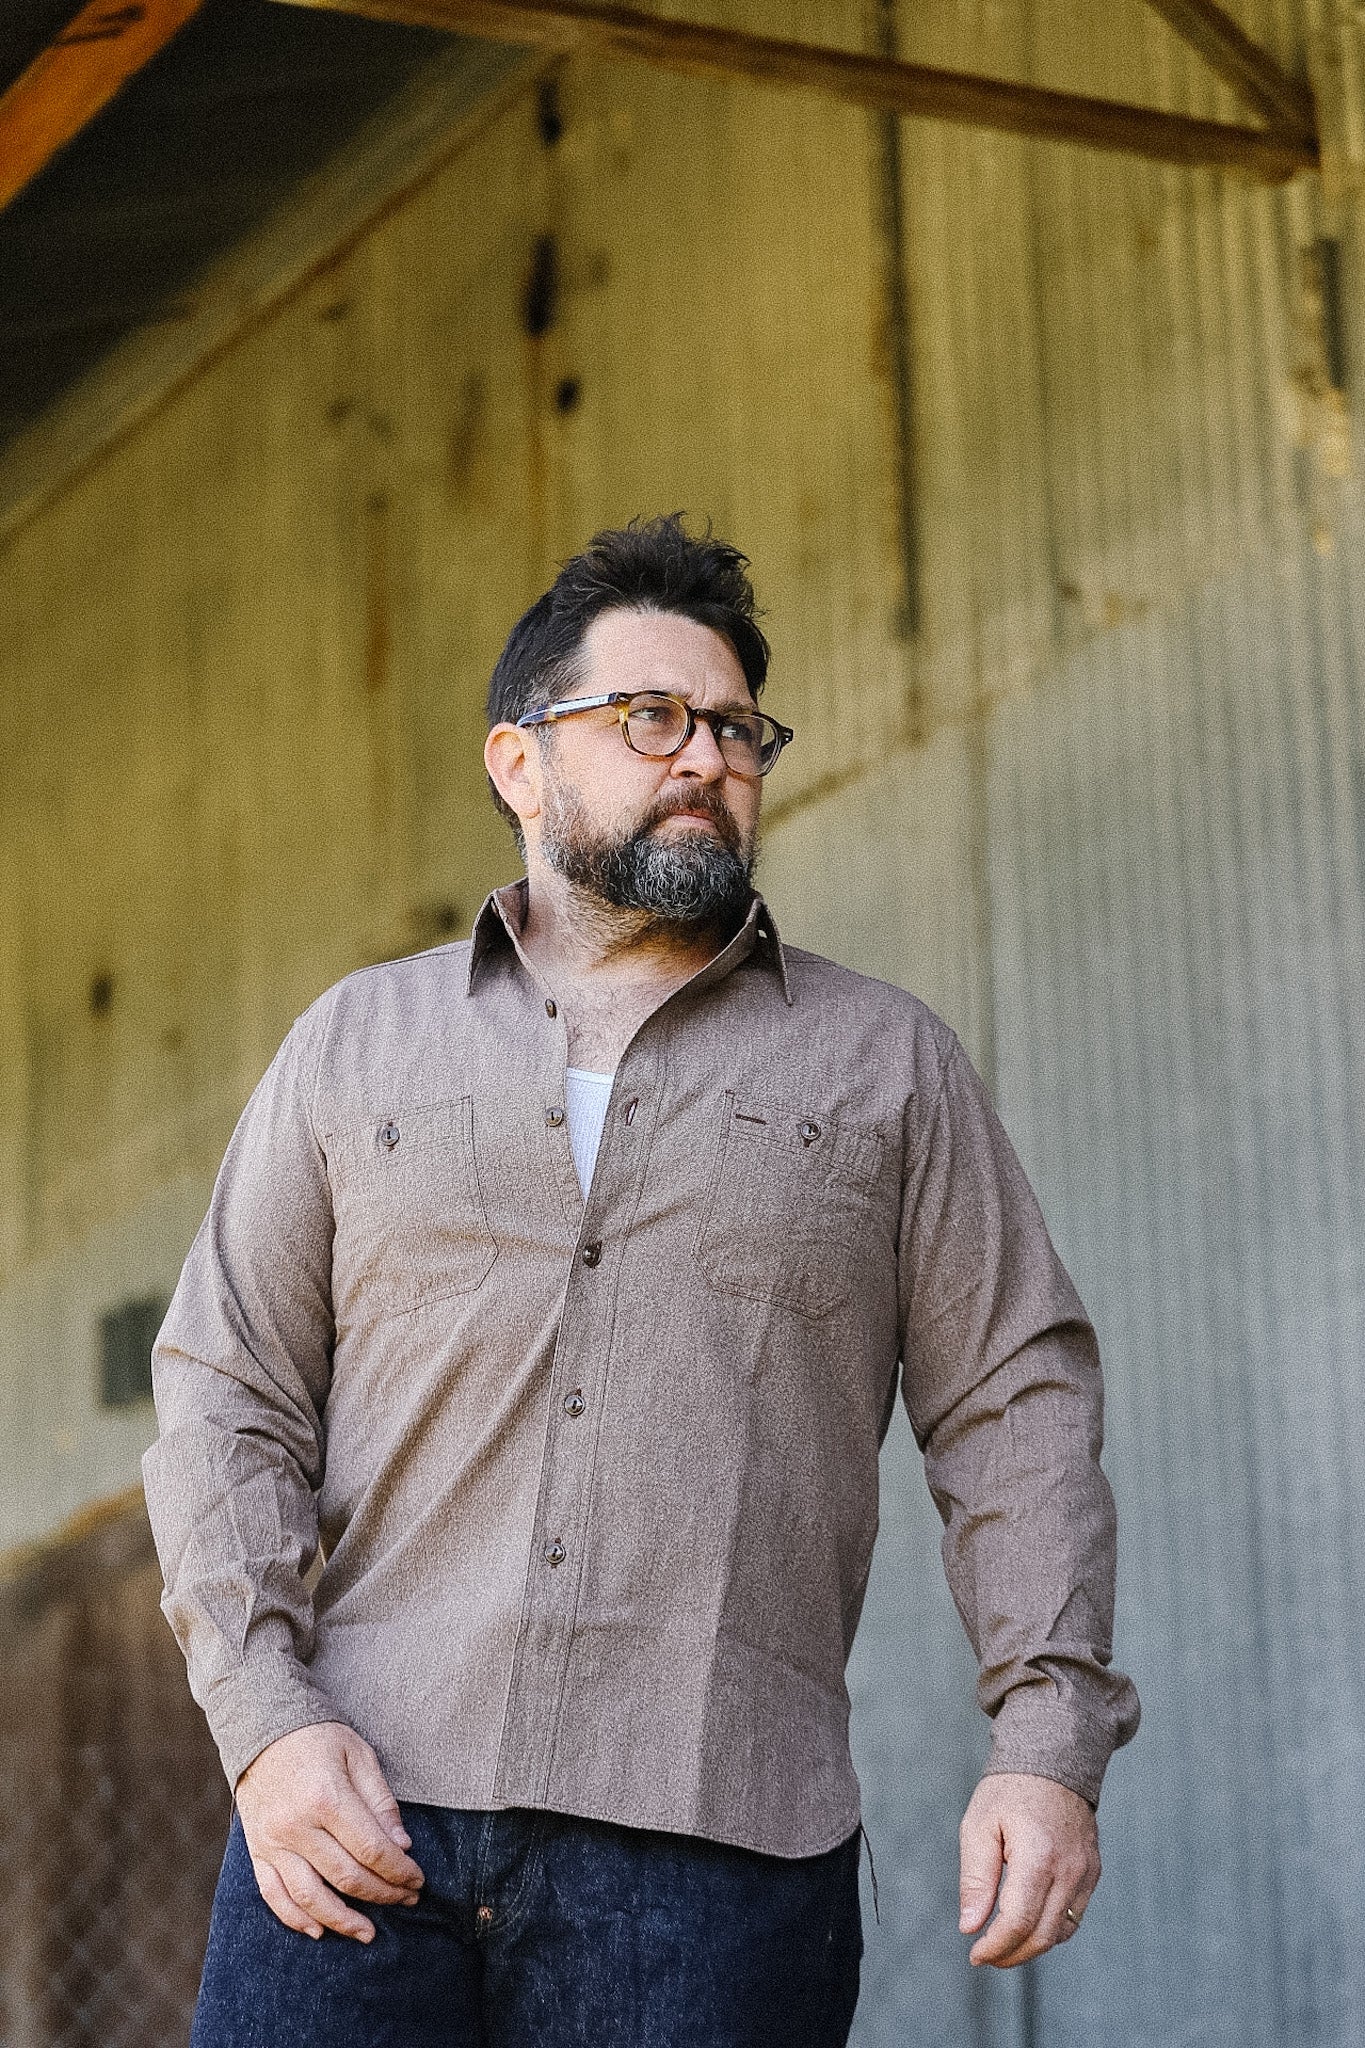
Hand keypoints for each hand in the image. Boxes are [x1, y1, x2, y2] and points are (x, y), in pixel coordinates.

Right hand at [235, 1722, 425, 1941]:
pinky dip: (296, 1919)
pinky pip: (274, 1896)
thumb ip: (380, 1803)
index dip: (400, 1871)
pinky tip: (319, 1930)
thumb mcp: (359, 1755)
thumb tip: (402, 1847)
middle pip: (347, 1877)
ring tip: (368, 1933)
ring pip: (310, 1897)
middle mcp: (297, 1826)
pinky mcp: (257, 1851)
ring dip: (343, 1921)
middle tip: (406, 1900)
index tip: (417, 1880)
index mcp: (327, 1798)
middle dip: (383, 1894)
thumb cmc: (318, 1739)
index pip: (372, 1850)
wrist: (262, 1728)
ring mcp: (273, 1842)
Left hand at [958, 1771, 1099, 1967]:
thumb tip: (970, 1926)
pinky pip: (1074, 1916)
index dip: (995, 1947)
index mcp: (1037, 1856)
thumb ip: (975, 1880)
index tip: (975, 1954)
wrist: (1052, 1760)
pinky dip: (1051, 1930)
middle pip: (1042, 1936)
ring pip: (1060, 1932)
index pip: (1017, 1922)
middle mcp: (1068, 1870)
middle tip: (985, 1956)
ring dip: (1031, 1946)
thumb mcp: (979, 1826)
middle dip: (1011, 1955)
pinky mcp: (1092, 1872)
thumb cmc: (1010, 1790)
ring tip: (1003, 1943)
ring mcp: (1085, 1873)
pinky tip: (1028, 1925)